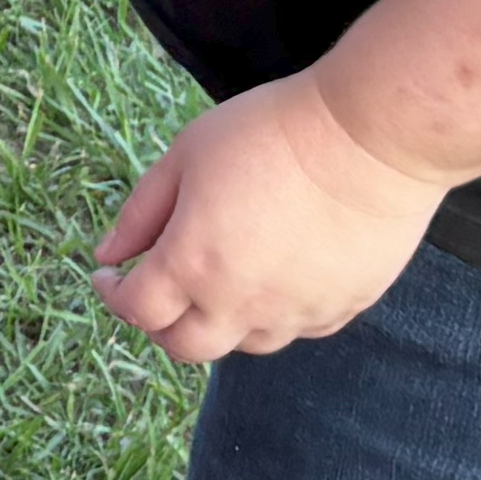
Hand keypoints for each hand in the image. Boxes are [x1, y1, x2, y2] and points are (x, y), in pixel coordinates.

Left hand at [90, 66, 452, 366]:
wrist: (372, 139)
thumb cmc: (272, 132)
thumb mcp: (187, 155)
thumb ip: (140, 213)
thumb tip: (107, 255)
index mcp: (193, 265)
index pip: (137, 311)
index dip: (113, 296)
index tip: (110, 277)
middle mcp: (241, 303)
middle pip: (185, 346)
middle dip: (161, 324)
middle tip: (159, 291)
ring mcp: (295, 313)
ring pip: (242, 345)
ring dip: (218, 323)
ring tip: (219, 281)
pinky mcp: (341, 309)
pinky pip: (294, 330)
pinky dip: (272, 316)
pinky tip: (273, 279)